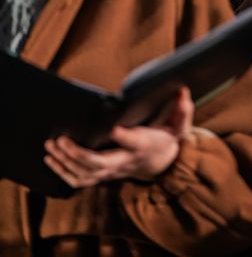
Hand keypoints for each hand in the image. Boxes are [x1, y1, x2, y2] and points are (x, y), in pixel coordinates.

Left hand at [44, 87, 193, 187]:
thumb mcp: (179, 124)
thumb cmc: (166, 139)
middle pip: (100, 164)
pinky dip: (63, 172)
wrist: (161, 164)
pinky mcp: (103, 175)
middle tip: (60, 139)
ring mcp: (112, 171)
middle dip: (78, 154)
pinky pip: (80, 179)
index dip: (125, 137)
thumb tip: (183, 91)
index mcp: (143, 145)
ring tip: (50, 147)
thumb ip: (182, 110)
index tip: (115, 129)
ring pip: (86, 174)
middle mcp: (126, 161)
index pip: (135, 142)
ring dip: (65, 164)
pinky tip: (51, 160)